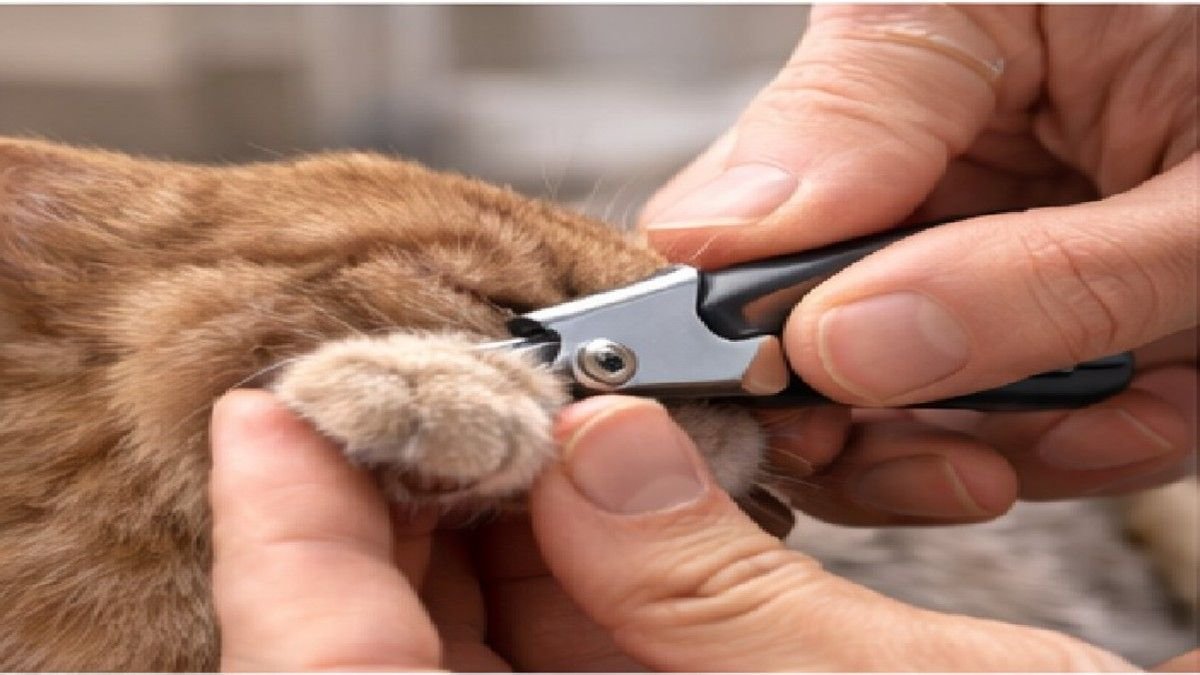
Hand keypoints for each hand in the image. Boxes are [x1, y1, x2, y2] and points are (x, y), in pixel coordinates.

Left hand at [209, 389, 1197, 670]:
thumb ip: (716, 595)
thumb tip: (600, 451)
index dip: (287, 547)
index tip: (274, 414)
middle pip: (387, 652)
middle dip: (397, 507)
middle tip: (428, 382)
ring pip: (474, 647)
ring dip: (484, 522)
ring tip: (511, 411)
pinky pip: (572, 651)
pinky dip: (564, 566)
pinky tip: (588, 486)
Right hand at [640, 5, 1196, 519]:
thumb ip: (1017, 273)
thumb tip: (822, 345)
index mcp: (940, 14)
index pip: (755, 187)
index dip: (749, 317)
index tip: (795, 405)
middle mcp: (932, 106)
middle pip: (799, 289)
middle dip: (874, 396)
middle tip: (961, 451)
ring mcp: (974, 192)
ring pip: (885, 357)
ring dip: (981, 427)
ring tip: (1100, 415)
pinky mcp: (1024, 261)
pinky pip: (986, 377)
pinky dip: (1059, 424)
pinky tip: (1144, 401)